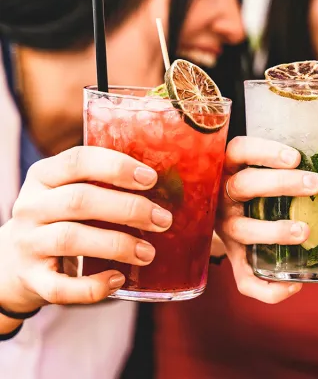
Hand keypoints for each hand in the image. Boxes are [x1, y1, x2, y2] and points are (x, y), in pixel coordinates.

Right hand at [0, 146, 171, 313]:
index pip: (78, 160)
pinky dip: (92, 286)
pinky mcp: (31, 279)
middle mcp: (31, 206)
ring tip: (149, 252)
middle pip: (80, 200)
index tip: (151, 178)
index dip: (117, 167)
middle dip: (128, 209)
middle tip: (163, 220)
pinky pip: (61, 286)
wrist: (12, 263)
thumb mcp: (71, 192)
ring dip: (117, 244)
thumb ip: (106, 184)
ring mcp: (28, 243)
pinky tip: (118, 279)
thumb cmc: (61, 219)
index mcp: (44, 176)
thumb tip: (172, 185)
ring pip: (71, 238)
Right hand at [216, 136, 317, 303]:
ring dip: (274, 231)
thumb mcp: (257, 165)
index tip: (295, 157)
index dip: (265, 153)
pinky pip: (243, 279)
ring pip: (242, 229)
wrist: (216, 208)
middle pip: (244, 186)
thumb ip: (285, 164)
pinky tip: (295, 285)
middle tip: (316, 183)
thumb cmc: (253, 181)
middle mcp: (222, 196)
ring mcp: (225, 228)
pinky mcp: (233, 256)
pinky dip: (267, 288)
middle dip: (282, 184)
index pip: (240, 151)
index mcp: (228, 166)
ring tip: (304, 231)